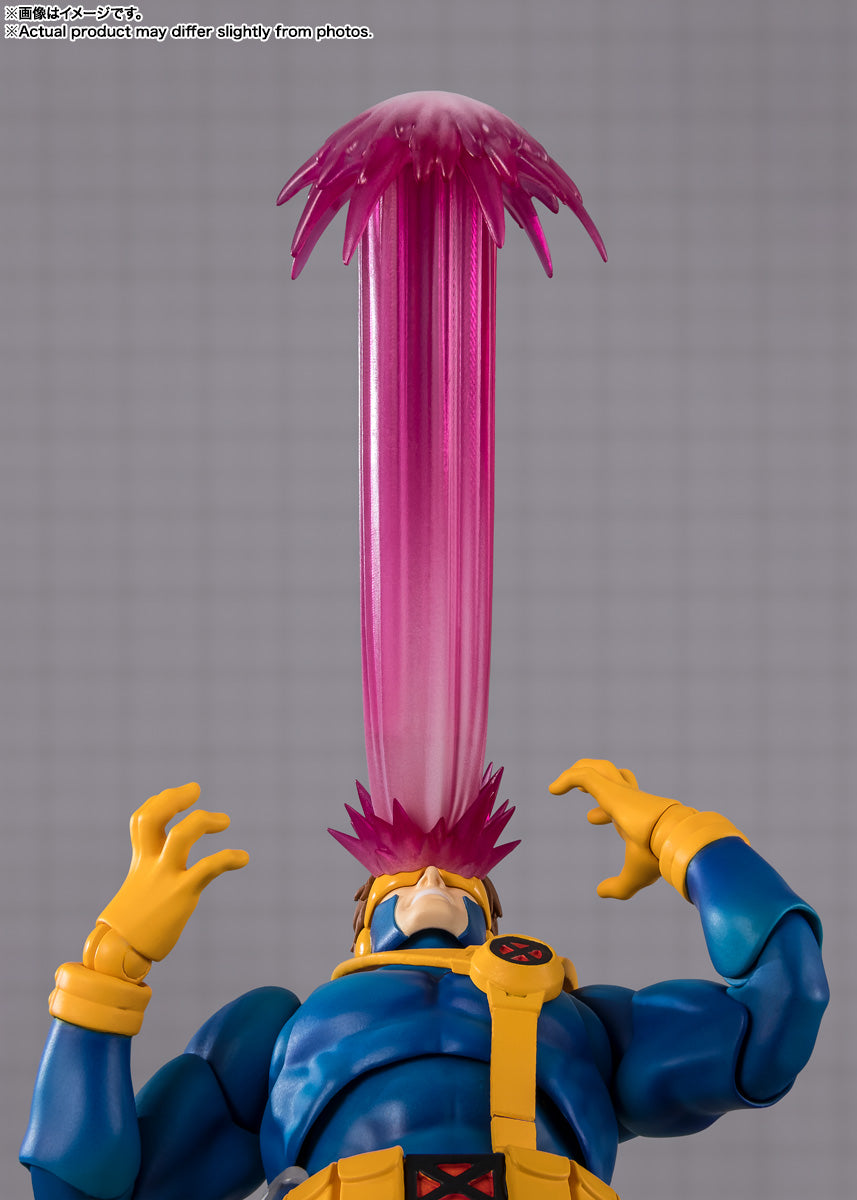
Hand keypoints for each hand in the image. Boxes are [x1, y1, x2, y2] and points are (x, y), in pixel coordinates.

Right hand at [98, 783, 248, 961]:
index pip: (142, 820)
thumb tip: (155, 887)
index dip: (160, 802)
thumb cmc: (128, 929)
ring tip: (225, 821)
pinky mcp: (182, 894)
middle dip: (173, 798)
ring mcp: (165, 877)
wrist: (118, 957)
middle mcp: (150, 864)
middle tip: (195, 790)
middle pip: (152, 818)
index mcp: (140, 862)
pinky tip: (243, 857)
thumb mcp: (134, 895)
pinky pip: (208, 868)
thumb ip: (146, 881)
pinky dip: (228, 857)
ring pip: (182, 835)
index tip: (177, 797)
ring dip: (205, 820)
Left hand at [549, 759, 678, 899]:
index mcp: (639, 817)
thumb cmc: (658, 857)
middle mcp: (631, 800)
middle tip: (583, 790)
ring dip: (581, 770)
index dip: (604, 811)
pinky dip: (567, 778)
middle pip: (615, 777)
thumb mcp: (636, 876)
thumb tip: (600, 892)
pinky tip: (552, 790)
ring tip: (560, 783)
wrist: (673, 838)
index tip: (591, 817)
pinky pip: (584, 776)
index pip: (624, 806)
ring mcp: (620, 792)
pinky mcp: (609, 789)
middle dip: (598, 780)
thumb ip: (618, 886)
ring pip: (600, 769)